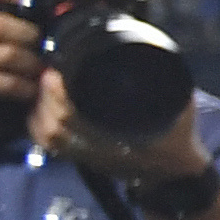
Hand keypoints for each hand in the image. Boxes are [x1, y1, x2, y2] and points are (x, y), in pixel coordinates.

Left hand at [28, 75, 209, 187]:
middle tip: (46, 73)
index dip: (60, 94)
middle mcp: (101, 149)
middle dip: (46, 96)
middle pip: (57, 125)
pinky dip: (38, 126)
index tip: (56, 72)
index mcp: (125, 137)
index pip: (78, 117)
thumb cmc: (177, 136)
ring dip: (40, 110)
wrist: (174, 172)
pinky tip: (39, 109)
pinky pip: (49, 145)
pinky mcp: (81, 159)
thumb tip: (151, 46)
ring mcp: (89, 156)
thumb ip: (166, 80)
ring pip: (49, 135)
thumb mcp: (181, 105)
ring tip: (43, 88)